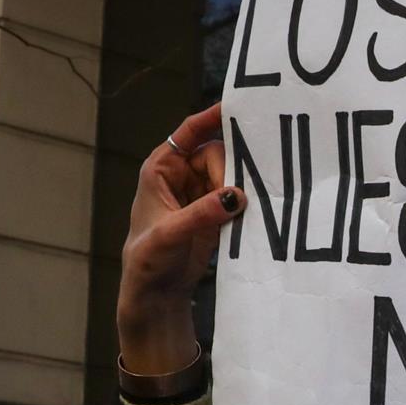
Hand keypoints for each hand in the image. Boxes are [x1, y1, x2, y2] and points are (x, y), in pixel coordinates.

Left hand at [117, 103, 246, 373]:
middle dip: (232, 169)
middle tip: (239, 193)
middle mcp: (183, 175)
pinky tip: (257, 210)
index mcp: (161, 168)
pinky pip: (237, 197)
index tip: (238, 108)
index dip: (212, 118)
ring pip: (232, 175)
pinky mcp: (217, 213)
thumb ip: (202, 214)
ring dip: (242, 187)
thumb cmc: (148, 261)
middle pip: (218, 154)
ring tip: (250, 203)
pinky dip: (246, 203)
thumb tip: (235, 196)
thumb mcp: (170, 234)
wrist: (157, 295)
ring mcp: (201, 194)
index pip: (189, 132)